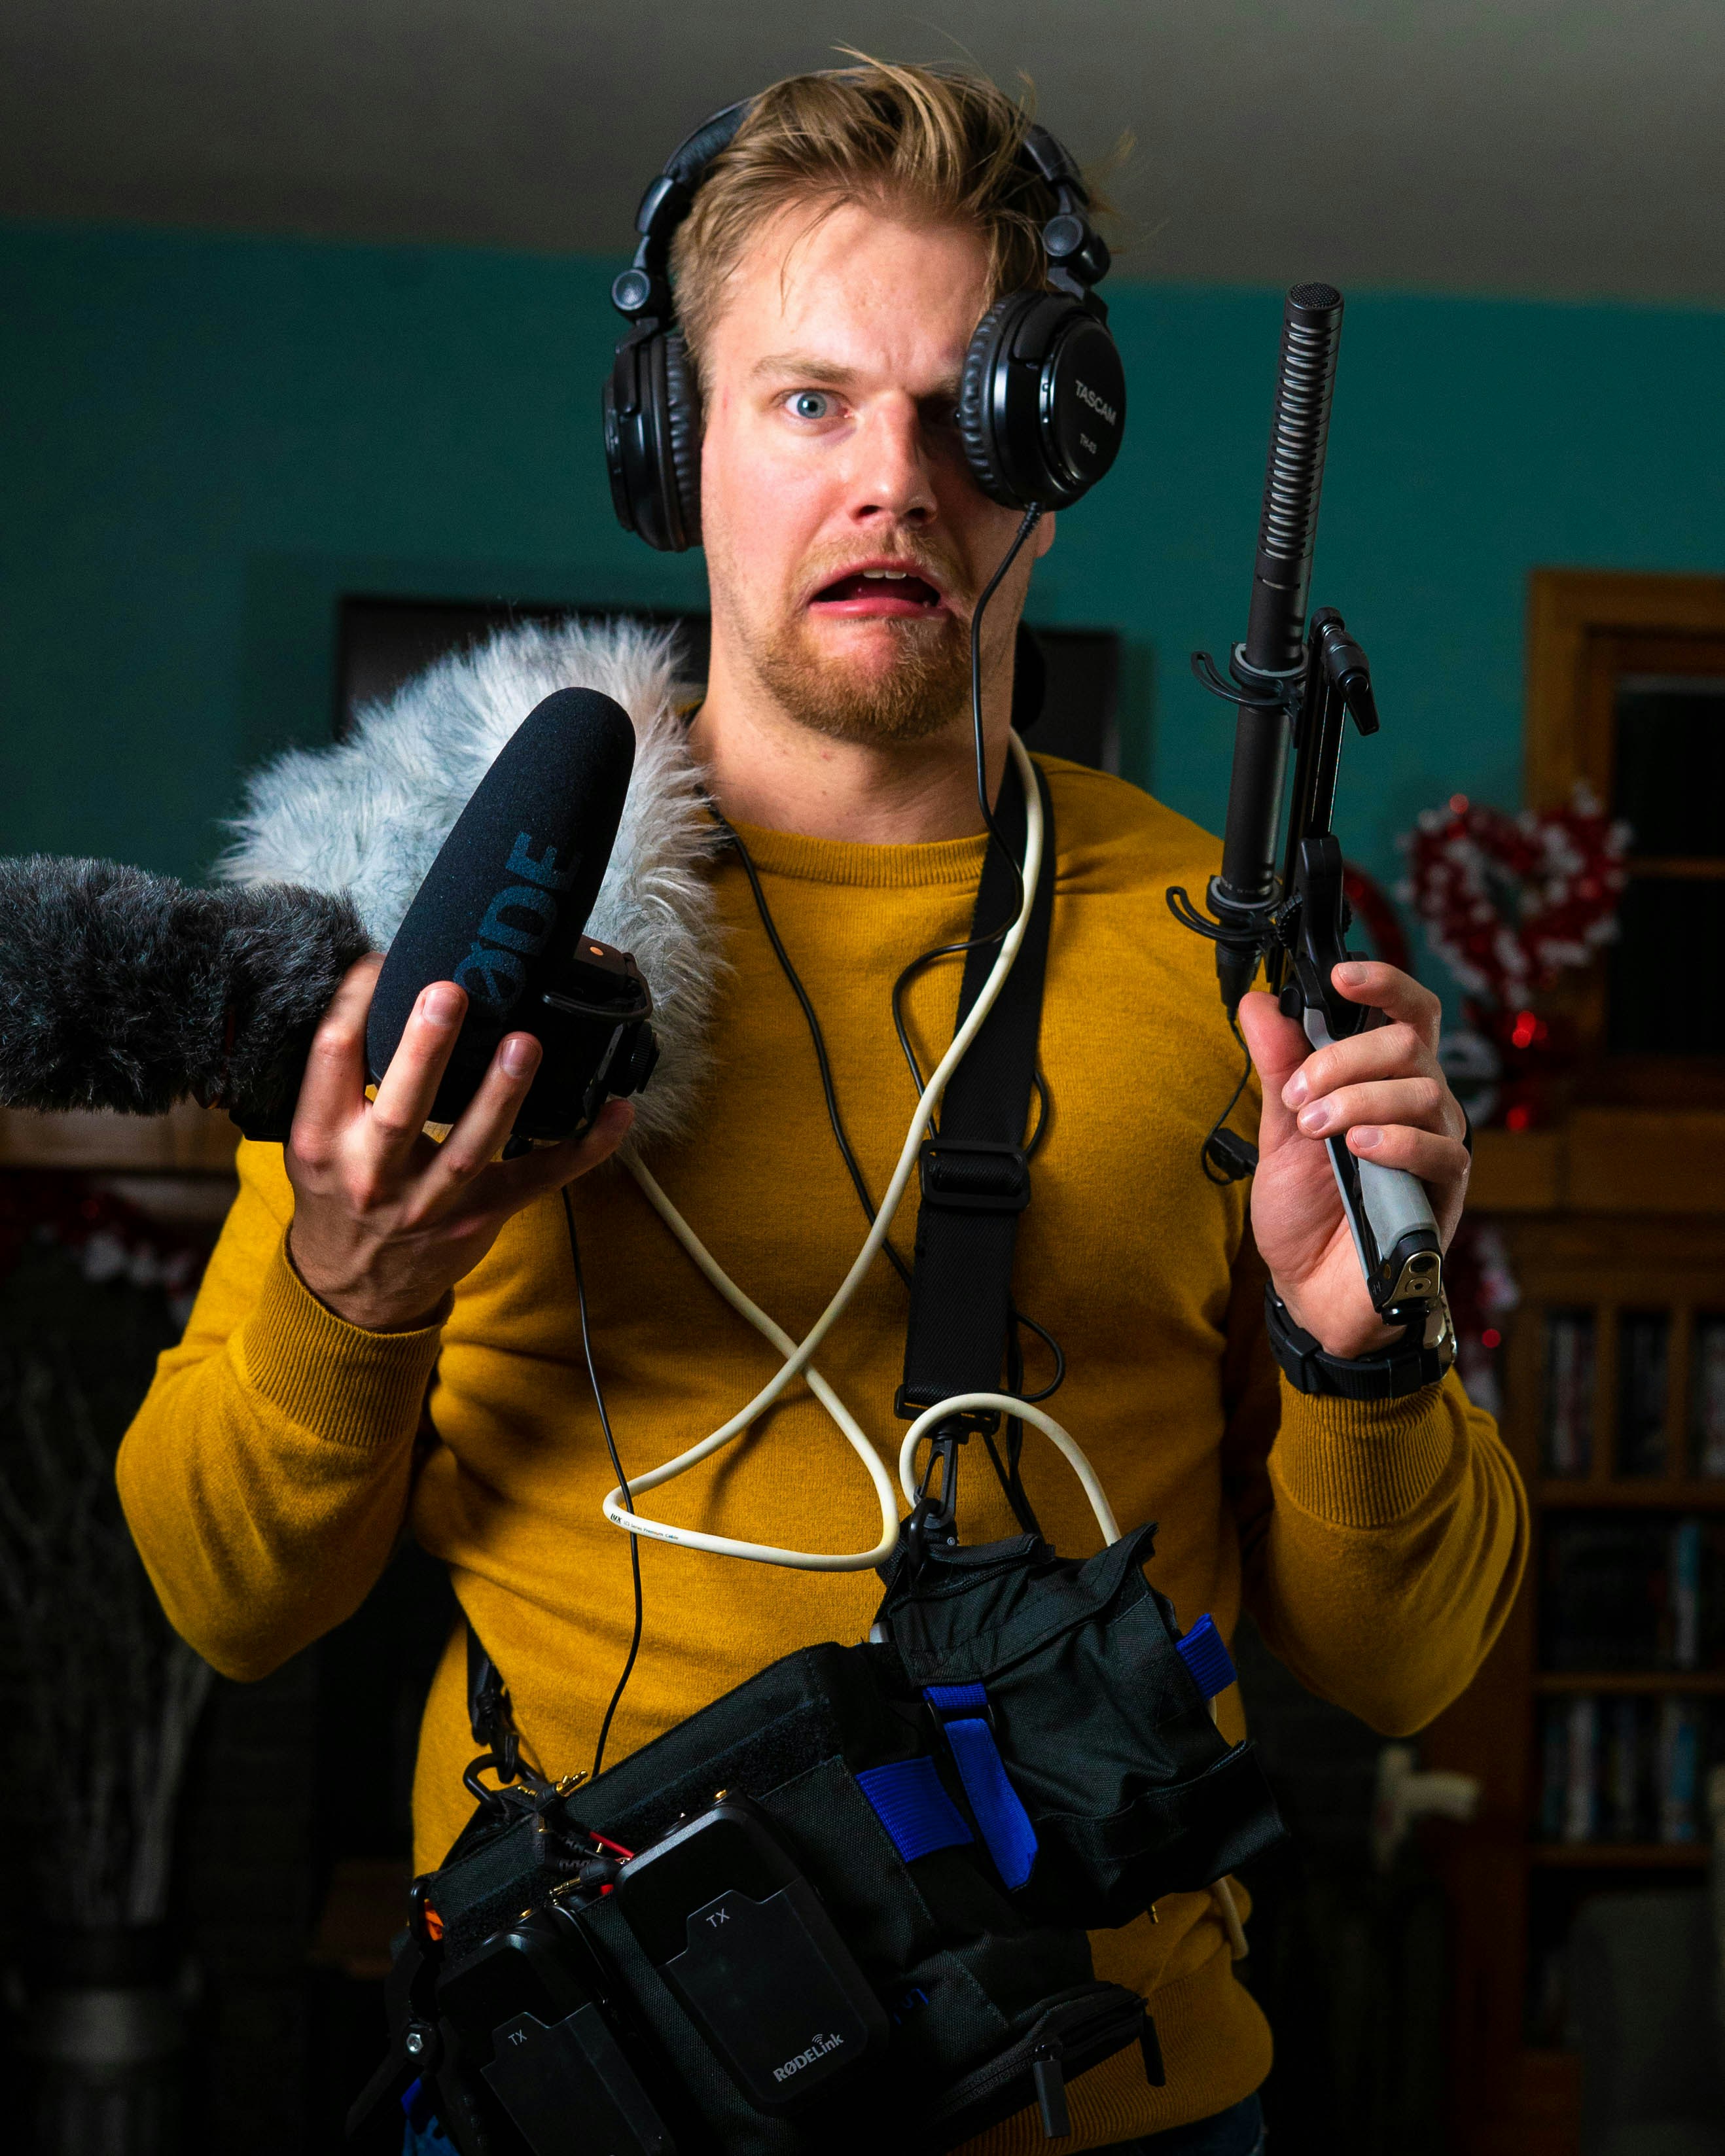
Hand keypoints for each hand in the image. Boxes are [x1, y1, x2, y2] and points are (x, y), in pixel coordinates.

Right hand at [283, 956, 633, 1331]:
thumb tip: (384, 988)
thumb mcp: (315, 1138)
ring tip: (525, 1044)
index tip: (384, 961)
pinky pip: (540, 1178)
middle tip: (450, 993)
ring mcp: (431, 1201)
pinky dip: (583, 1147)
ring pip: (471, 1146)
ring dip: (501, 1095)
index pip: (332, 1058)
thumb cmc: (338, 1195)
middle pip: (402, 1108)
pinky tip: (615, 1112)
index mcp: (321, 1138)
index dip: (357, 1003)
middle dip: (427, 1051)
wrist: (353, 1290)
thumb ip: (340, 1080)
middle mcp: (373, 1172)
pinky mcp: (482, 1216)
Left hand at [1237, 960, 1468, 1358]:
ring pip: (1422, 1088)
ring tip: (1316, 1130)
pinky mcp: (1446, 1191)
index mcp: (1382, 1080)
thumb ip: (1277, 1067)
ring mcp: (1437, 1145)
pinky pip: (1440, 1147)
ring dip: (1357, 1099)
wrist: (1311, 1290)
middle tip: (1299, 1098)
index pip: (1404, 1012)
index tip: (1339, 976)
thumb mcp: (1278, 1131)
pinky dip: (1394, 1140)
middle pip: (1408, 1042)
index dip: (1382, 983)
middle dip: (1344, 1058)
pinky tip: (1359, 1149)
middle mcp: (1419, 1104)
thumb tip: (1256, 1001)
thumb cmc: (1304, 1210)